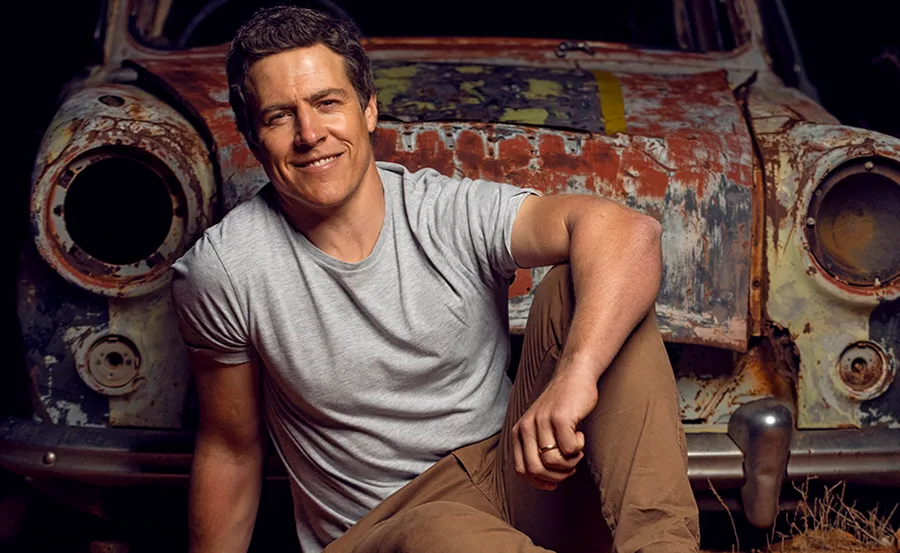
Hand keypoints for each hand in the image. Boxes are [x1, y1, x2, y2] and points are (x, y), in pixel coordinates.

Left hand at [511, 366, 598, 490]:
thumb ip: (535, 448)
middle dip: (556, 476)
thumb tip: (544, 482)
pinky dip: (578, 448)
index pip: (521, 470)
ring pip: (553, 462)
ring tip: (576, 449)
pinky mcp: (560, 418)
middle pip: (536, 470)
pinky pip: (570, 450)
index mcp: (518, 432)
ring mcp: (542, 422)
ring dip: (570, 462)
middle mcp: (526, 427)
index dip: (538, 482)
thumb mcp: (540, 427)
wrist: (574, 377)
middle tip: (570, 467)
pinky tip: (580, 435)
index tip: (553, 484)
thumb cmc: (560, 406)